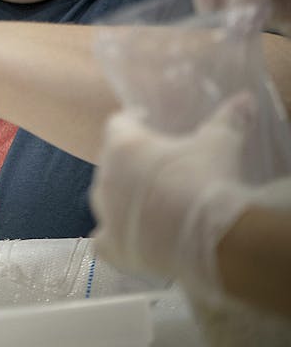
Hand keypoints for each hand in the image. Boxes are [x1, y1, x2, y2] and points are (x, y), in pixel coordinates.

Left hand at [91, 95, 256, 296]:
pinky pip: (103, 240)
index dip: (132, 120)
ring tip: (146, 200)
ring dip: (121, 197)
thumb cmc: (207, 181)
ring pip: (104, 199)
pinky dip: (114, 237)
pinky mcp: (113, 247)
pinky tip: (129, 237)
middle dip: (129, 162)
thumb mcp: (220, 144)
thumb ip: (227, 120)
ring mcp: (105, 214)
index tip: (144, 119)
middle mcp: (105, 179)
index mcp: (123, 147)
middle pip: (110, 163)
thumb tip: (244, 99)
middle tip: (154, 165)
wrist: (210, 238)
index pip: (117, 123)